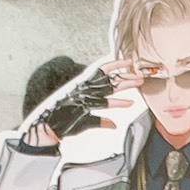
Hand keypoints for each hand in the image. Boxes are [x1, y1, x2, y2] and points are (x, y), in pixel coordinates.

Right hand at [25, 60, 141, 144]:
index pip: (102, 71)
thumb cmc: (64, 121)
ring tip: (138, 83)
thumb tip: (113, 125)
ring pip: (110, 87)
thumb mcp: (85, 118)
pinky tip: (129, 103)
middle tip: (139, 75)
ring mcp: (86, 97)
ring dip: (125, 85)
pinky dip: (118, 104)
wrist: (50, 128)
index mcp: (85, 87)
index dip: (116, 65)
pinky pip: (105, 105)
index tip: (128, 62)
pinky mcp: (86, 107)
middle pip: (110, 79)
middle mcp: (86, 90)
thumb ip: (101, 120)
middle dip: (126, 76)